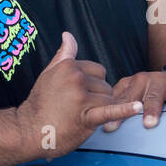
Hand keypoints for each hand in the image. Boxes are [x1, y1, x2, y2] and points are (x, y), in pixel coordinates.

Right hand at [16, 32, 142, 154]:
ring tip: (81, 117)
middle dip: (98, 97)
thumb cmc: (39, 103)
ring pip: (109, 99)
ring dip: (101, 109)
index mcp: (69, 66)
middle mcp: (76, 78)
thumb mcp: (49, 73)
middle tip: (77, 108)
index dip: (92, 84)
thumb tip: (68, 34)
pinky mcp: (86, 116)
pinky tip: (138, 108)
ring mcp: (81, 97)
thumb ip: (63, 54)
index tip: (78, 95)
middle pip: (105, 85)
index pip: (98, 70)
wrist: (28, 131)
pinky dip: (125, 110)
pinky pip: (110, 111)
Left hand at [102, 70, 165, 131]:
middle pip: (133, 97)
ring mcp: (161, 80)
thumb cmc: (154, 94)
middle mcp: (143, 80)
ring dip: (151, 109)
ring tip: (149, 123)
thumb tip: (105, 128)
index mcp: (130, 85)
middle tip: (122, 125)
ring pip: (154, 96)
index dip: (113, 113)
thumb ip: (123, 109)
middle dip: (127, 112)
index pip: (119, 100)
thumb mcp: (137, 99)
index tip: (108, 128)